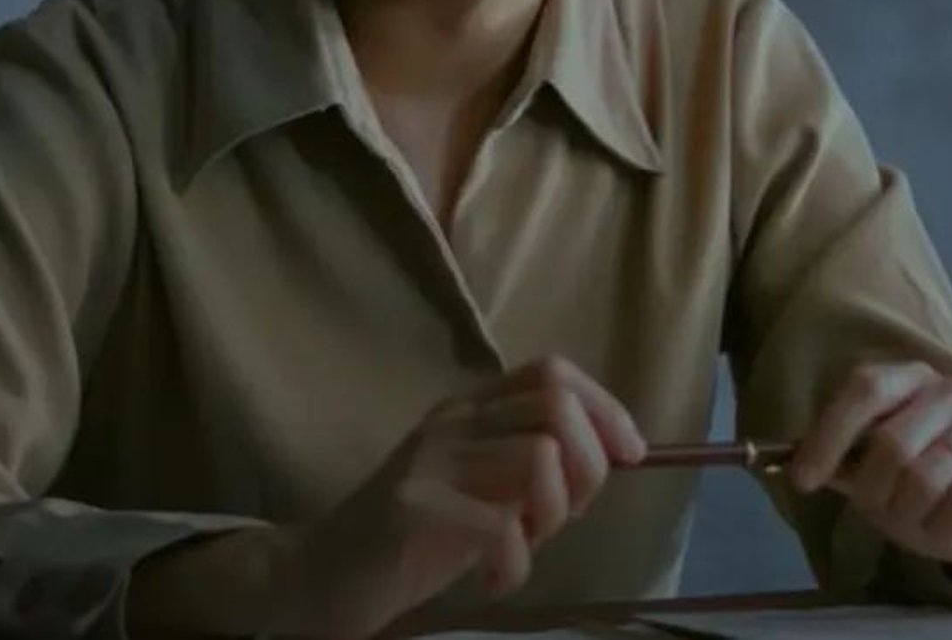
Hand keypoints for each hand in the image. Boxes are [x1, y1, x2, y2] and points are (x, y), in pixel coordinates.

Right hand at [275, 355, 646, 637]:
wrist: (320, 574)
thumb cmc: (412, 536)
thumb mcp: (479, 486)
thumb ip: (530, 465)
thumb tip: (607, 457)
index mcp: (470, 407)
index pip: (553, 371)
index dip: (606, 406)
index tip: (631, 456)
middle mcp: (452, 419)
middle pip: (557, 405)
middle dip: (588, 467)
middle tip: (560, 518)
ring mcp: (430, 460)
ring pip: (540, 457)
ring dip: (551, 514)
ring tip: (521, 544)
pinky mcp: (414, 508)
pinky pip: (503, 526)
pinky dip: (515, 564)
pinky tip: (492, 580)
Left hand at [787, 361, 951, 576]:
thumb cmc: (926, 485)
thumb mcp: (875, 472)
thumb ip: (839, 463)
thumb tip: (787, 466)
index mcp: (908, 379)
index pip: (865, 390)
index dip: (829, 436)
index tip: (803, 480)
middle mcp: (949, 392)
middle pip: (891, 442)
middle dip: (873, 492)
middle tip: (877, 512)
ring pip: (926, 478)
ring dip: (910, 517)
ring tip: (916, 524)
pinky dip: (946, 531)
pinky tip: (948, 533)